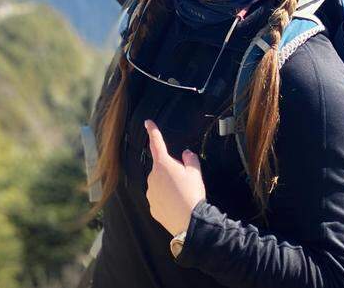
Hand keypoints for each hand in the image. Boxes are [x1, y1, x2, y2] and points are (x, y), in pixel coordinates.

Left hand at [144, 119, 206, 235]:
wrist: (188, 221)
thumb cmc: (192, 194)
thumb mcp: (196, 173)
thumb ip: (190, 159)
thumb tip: (186, 154)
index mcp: (163, 164)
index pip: (157, 143)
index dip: (153, 131)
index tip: (147, 123)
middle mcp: (153, 177)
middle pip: (162, 168)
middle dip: (171, 171)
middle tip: (185, 181)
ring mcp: (150, 192)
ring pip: (160, 184)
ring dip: (168, 186)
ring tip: (182, 196)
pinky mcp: (152, 206)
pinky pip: (159, 199)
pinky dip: (167, 200)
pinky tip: (177, 206)